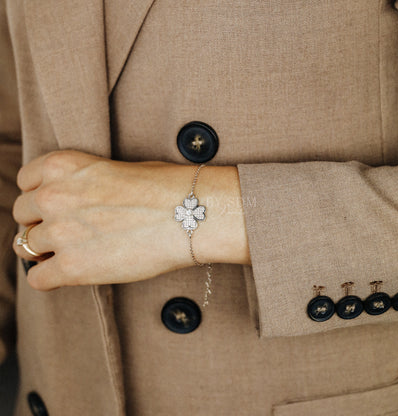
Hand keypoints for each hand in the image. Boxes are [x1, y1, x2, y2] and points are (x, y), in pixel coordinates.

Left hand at [12, 151, 249, 289]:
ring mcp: (60, 232)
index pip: (25, 182)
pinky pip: (37, 279)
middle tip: (66, 232)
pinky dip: (49, 278)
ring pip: (25, 246)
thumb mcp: (116, 169)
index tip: (54, 208)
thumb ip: (83, 183)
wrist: (190, 214)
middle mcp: (53, 196)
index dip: (40, 197)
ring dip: (44, 250)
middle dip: (41, 223)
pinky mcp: (73, 267)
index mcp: (63, 165)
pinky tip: (69, 273)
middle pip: (22, 215)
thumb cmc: (164, 187)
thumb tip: (77, 201)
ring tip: (70, 253)